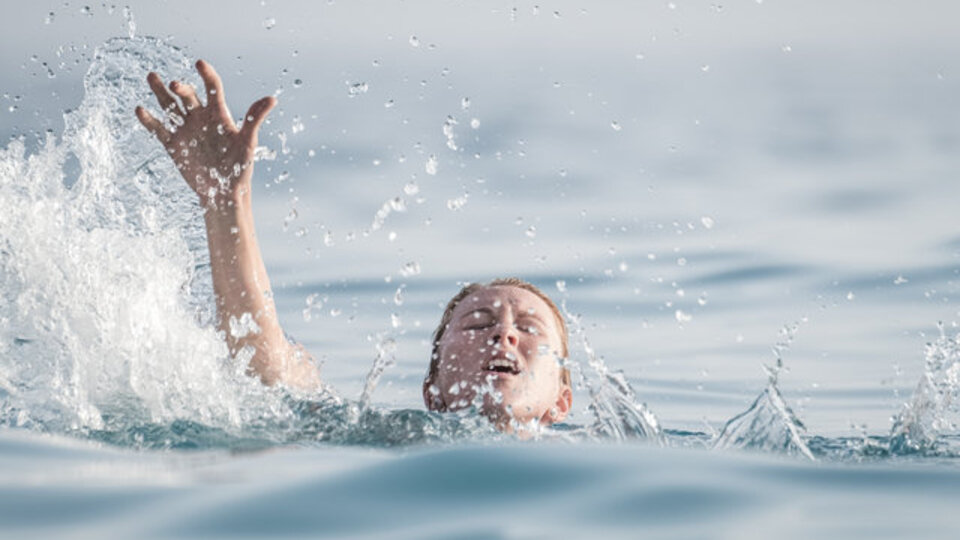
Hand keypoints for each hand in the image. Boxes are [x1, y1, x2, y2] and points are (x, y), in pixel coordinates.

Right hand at [135, 60, 275, 207]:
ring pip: (169, 105)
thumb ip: (254, 120)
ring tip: (152, 77)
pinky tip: (140, 110)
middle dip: (181, 88)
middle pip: (187, 95)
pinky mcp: (172, 144)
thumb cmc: (240, 167)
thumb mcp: (248, 143)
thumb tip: (272, 99)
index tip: (199, 63)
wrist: (224, 192)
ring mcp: (185, 130)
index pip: (213, 88)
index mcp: (219, 114)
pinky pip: (158, 129)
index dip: (207, 75)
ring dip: (160, 92)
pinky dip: (149, 120)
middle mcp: (200, 117)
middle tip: (176, 84)